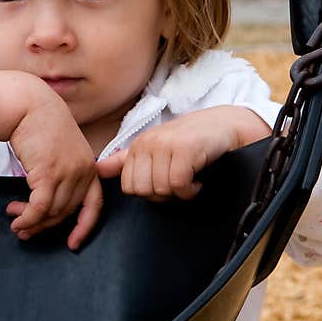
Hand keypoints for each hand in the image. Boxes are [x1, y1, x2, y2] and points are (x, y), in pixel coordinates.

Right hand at [0, 71, 102, 250]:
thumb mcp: (61, 151)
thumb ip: (62, 174)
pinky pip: (39, 207)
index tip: (73, 243)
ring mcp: (68, 173)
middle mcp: (83, 171)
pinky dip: (27, 217)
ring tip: (15, 220)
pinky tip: (16, 217)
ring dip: (30, 221)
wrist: (27, 105)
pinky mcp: (49, 173)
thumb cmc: (40, 127)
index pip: (95, 204)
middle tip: (25, 229)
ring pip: (52, 212)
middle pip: (67, 212)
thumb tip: (48, 205)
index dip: (85, 227)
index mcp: (90, 167)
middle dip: (44, 225)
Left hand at [96, 106, 269, 200]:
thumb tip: (97, 169)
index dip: (149, 193)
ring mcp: (165, 145)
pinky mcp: (185, 150)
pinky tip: (198, 180)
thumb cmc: (191, 140)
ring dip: (180, 192)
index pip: (129, 187)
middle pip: (143, 191)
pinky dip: (191, 190)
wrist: (224, 125)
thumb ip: (126, 161)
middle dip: (163, 195)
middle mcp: (148, 143)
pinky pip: (179, 185)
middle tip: (179, 183)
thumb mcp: (156, 149)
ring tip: (191, 178)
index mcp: (138, 146)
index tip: (166, 183)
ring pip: (161, 189)